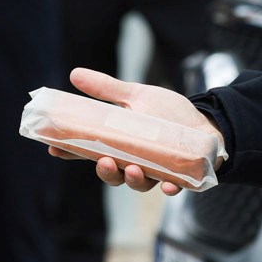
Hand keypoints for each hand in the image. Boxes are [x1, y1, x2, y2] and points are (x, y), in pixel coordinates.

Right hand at [49, 67, 220, 195]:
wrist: (206, 122)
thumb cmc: (169, 113)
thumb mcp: (137, 96)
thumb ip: (108, 89)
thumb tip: (74, 73)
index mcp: (120, 143)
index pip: (90, 150)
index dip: (72, 151)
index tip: (55, 148)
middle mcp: (134, 161)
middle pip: (113, 173)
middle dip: (106, 172)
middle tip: (104, 161)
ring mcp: (156, 171)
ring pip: (139, 183)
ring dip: (134, 180)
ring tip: (134, 169)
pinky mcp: (180, 177)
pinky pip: (172, 187)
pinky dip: (169, 188)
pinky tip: (168, 186)